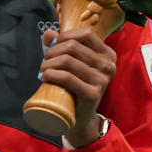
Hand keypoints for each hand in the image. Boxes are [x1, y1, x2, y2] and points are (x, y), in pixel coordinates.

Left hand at [40, 27, 116, 146]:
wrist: (81, 117)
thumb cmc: (76, 86)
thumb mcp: (74, 63)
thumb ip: (62, 45)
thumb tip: (48, 34)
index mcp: (108, 54)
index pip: (86, 34)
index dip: (66, 36)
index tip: (53, 45)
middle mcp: (108, 66)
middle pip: (73, 47)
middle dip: (52, 51)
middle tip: (45, 61)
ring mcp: (102, 81)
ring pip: (67, 61)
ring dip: (48, 63)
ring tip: (43, 70)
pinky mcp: (92, 94)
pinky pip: (67, 77)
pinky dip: (52, 74)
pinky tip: (45, 77)